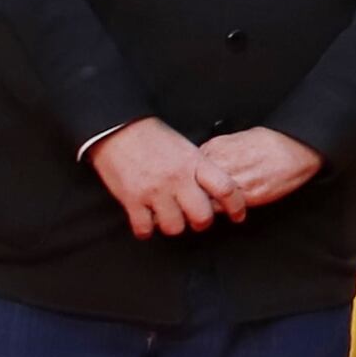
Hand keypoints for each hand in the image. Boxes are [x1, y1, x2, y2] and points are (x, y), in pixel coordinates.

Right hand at [87, 118, 228, 237]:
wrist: (117, 128)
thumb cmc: (152, 136)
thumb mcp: (184, 147)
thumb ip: (200, 169)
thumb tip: (215, 190)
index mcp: (194, 162)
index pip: (226, 189)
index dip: (236, 206)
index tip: (238, 215)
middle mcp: (177, 179)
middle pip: (202, 216)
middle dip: (202, 222)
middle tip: (196, 219)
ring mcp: (154, 191)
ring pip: (175, 227)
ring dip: (173, 225)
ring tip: (168, 216)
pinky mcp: (132, 200)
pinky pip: (145, 229)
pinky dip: (146, 229)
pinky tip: (147, 219)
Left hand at [197, 128, 321, 216]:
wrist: (295, 148)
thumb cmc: (269, 143)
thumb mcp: (233, 139)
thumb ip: (215, 152)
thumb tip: (201, 163)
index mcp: (217, 148)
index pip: (188, 169)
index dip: (186, 180)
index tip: (186, 186)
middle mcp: (224, 164)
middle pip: (194, 186)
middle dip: (191, 195)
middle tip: (192, 201)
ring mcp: (237, 181)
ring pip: (207, 200)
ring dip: (206, 205)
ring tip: (209, 206)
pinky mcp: (251, 196)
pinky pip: (227, 208)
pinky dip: (223, 209)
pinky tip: (226, 207)